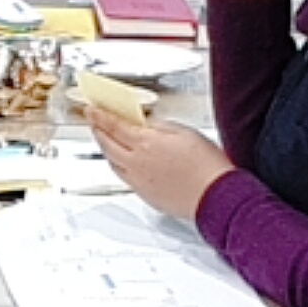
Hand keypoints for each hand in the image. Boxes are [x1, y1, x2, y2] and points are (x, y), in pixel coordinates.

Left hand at [92, 111, 235, 222]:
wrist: (214, 196)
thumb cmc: (207, 166)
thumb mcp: (185, 132)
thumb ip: (160, 127)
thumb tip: (146, 125)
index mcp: (146, 143)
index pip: (114, 125)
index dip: (100, 115)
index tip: (92, 110)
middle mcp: (136, 163)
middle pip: (107, 144)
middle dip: (99, 130)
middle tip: (95, 122)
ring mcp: (139, 181)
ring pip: (112, 162)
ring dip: (106, 148)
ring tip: (106, 139)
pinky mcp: (145, 195)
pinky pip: (123, 177)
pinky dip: (117, 165)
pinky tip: (122, 161)